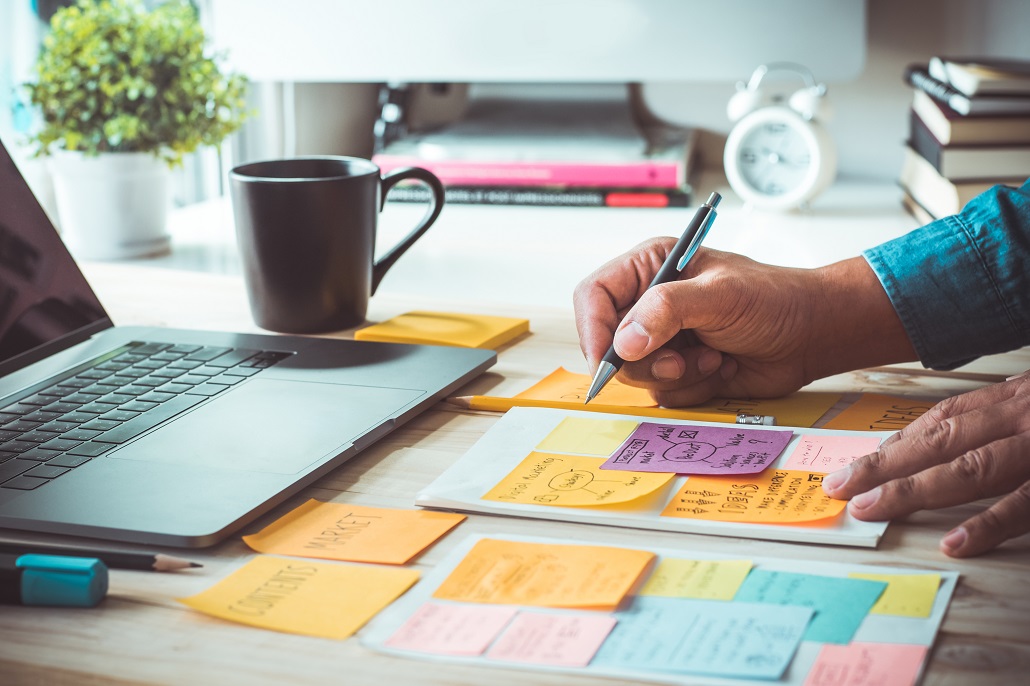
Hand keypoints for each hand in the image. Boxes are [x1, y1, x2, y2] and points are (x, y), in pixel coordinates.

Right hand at [573, 238, 914, 405]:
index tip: (606, 359)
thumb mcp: (719, 296)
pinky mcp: (678, 369)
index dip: (593, 328)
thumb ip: (667, 311)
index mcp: (651, 268)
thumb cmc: (773, 300)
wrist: (811, 335)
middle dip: (647, 360)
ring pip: (635, 374)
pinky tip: (721, 366)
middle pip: (608, 343)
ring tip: (715, 355)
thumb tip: (624, 342)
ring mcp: (663, 339)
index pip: (595, 296)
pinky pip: (662, 393)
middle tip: (681, 359)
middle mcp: (649, 303)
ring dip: (678, 374)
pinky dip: (694, 387)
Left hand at [822, 372, 1029, 556]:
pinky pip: (1023, 504)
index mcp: (1011, 401)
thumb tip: (951, 444)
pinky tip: (953, 541)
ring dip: (914, 490)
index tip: (858, 465)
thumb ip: (1002, 420)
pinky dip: (988, 523)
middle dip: (885, 465)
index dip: (898, 444)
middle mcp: (1019, 417)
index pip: (942, 420)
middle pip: (940, 442)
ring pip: (969, 468)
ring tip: (870, 508)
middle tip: (841, 486)